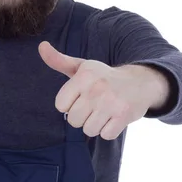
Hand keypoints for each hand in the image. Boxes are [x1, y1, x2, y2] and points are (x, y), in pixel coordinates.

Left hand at [38, 41, 155, 139]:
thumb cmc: (103, 77)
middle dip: (82, 117)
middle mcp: (96, 88)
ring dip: (96, 125)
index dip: (70, 105)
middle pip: (73, 120)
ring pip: (89, 130)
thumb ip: (59, 60)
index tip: (81, 97)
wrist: (140, 82)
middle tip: (94, 106)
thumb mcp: (81, 67)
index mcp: (83, 75)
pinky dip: (109, 130)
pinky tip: (114, 118)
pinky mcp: (124, 115)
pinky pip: (106, 135)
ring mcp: (111, 102)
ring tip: (104, 112)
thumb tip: (41, 46)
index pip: (60, 105)